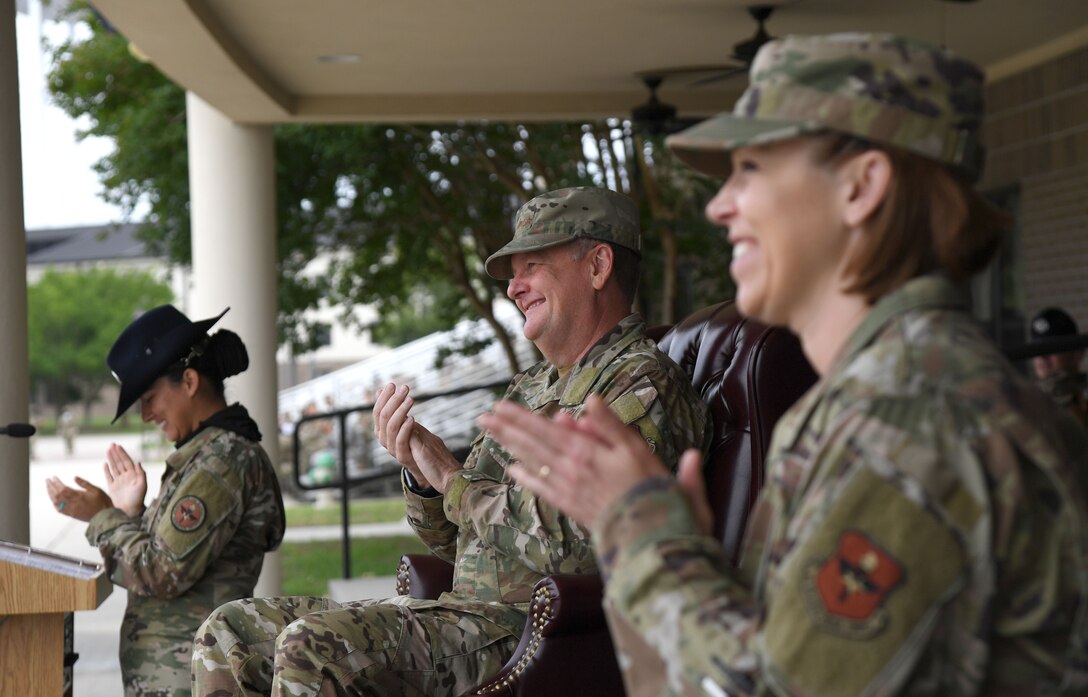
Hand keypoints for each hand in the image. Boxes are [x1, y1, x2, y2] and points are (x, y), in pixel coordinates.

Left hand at [45, 475, 111, 521]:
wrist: (104, 516)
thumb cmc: (102, 502)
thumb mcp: (96, 490)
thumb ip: (84, 483)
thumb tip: (74, 477)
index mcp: (79, 496)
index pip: (63, 488)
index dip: (56, 483)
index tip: (53, 477)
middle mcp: (73, 503)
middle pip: (57, 495)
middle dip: (51, 487)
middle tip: (47, 480)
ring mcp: (71, 509)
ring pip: (56, 502)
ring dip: (50, 494)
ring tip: (48, 488)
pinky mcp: (71, 514)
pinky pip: (59, 509)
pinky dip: (54, 503)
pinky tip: (53, 500)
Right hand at [103, 443, 146, 516]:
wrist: (130, 510)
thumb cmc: (138, 499)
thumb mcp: (142, 485)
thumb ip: (141, 473)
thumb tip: (138, 462)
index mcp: (133, 475)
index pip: (126, 461)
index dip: (122, 453)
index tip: (118, 446)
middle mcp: (126, 477)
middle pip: (120, 462)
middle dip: (116, 453)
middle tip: (112, 444)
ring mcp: (119, 481)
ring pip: (114, 467)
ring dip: (111, 459)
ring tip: (108, 450)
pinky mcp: (112, 487)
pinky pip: (109, 476)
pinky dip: (107, 470)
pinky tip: (105, 463)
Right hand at [374, 383, 460, 492]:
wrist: (431, 468)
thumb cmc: (418, 443)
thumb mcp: (406, 423)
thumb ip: (393, 409)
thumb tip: (380, 390)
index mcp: (383, 430)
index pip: (378, 411)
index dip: (384, 397)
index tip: (392, 384)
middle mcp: (384, 439)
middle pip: (383, 417)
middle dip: (393, 400)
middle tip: (405, 388)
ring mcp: (393, 449)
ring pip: (390, 427)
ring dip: (400, 410)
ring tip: (411, 399)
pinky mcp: (403, 457)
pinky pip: (400, 441)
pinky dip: (405, 428)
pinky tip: (412, 418)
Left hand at [480, 395, 692, 527]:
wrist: (650, 533)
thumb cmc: (651, 486)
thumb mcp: (637, 449)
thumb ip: (610, 425)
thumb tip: (590, 400)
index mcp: (586, 452)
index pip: (545, 430)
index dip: (521, 418)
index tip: (500, 406)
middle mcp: (570, 469)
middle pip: (532, 444)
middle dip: (507, 429)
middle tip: (483, 416)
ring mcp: (568, 489)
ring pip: (533, 463)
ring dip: (511, 446)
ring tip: (492, 434)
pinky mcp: (572, 506)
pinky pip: (543, 489)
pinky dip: (527, 478)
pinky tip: (513, 470)